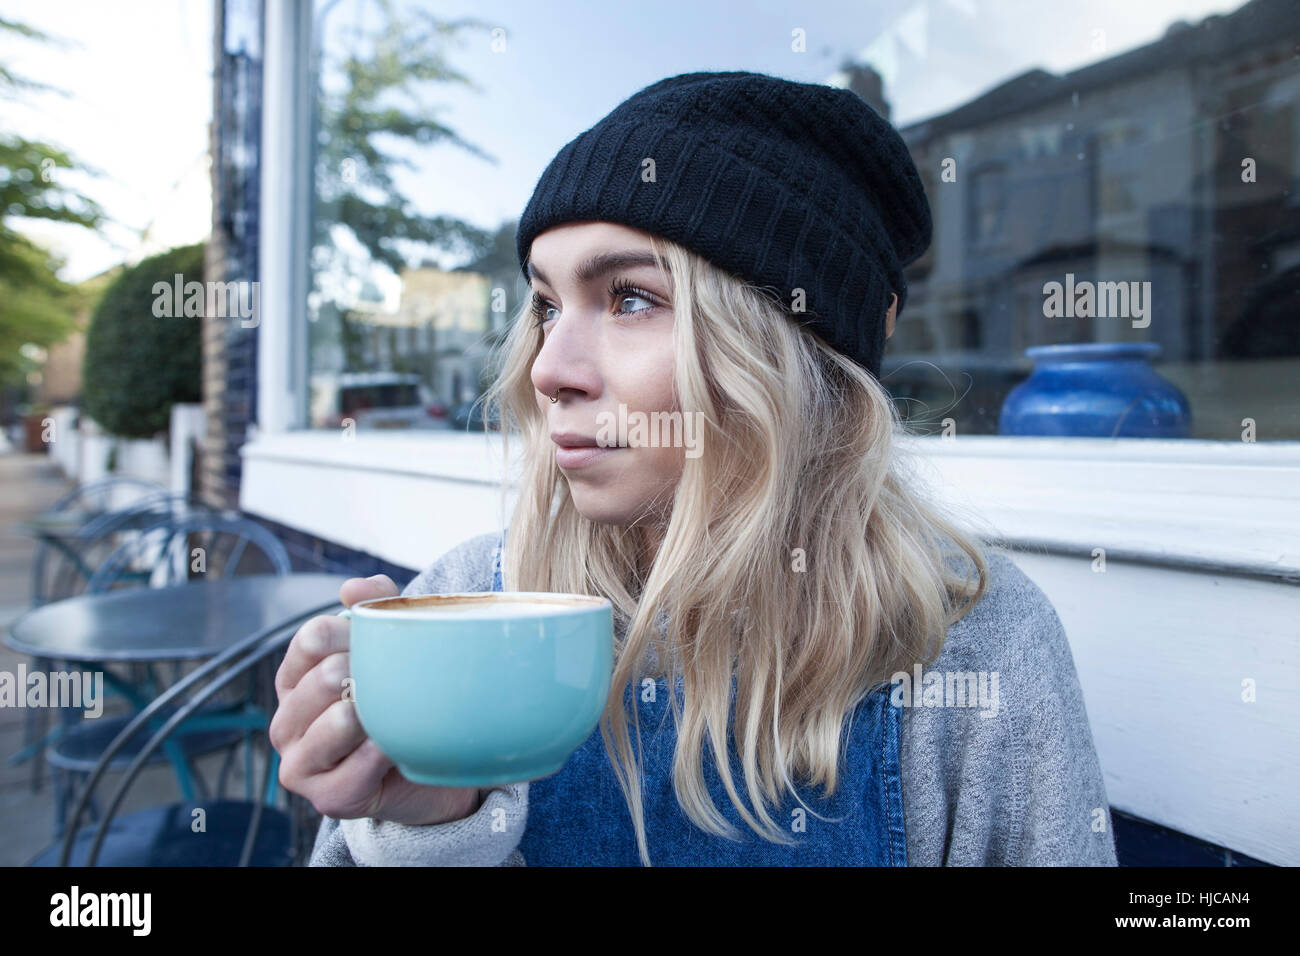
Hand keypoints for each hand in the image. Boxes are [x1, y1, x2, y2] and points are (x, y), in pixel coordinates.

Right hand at [270, 574, 482, 825]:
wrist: (426, 768)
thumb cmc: (397, 702)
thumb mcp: (389, 647)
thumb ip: (375, 605)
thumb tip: (353, 588)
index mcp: (294, 680)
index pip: (310, 640)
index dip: (351, 632)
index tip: (378, 641)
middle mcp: (287, 722)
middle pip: (321, 679)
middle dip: (364, 674)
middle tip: (392, 680)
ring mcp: (300, 763)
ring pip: (334, 724)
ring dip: (371, 714)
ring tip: (390, 712)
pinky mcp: (326, 799)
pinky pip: (354, 770)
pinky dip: (380, 754)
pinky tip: (395, 747)